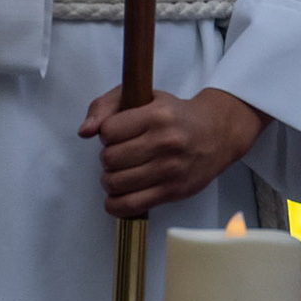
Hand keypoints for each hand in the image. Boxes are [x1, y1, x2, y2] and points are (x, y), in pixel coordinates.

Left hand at [79, 87, 266, 218]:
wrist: (216, 133)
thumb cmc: (172, 113)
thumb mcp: (140, 96)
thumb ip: (104, 106)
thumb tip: (84, 132)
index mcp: (155, 116)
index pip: (108, 131)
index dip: (105, 133)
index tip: (115, 133)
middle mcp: (165, 143)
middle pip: (110, 159)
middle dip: (107, 158)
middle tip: (118, 154)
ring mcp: (171, 170)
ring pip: (117, 183)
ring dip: (109, 180)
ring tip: (118, 172)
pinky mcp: (174, 191)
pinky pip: (133, 204)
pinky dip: (116, 204)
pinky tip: (116, 197)